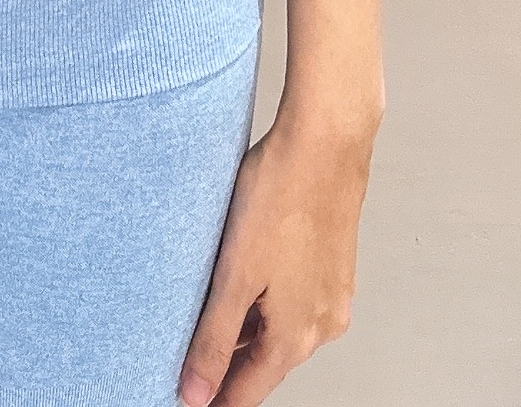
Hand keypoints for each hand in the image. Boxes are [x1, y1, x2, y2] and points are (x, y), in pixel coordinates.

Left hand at [178, 108, 378, 404]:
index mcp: (296, 336)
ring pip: (280, 330)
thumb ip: (214, 338)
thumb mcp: (235, 274)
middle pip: (265, 363)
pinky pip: (294, 300)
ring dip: (247, 330)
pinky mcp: (334, 266)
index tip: (188, 395)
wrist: (327, 139)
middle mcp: (322, 324)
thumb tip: (196, 392)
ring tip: (208, 314)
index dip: (213, 398)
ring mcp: (332, 294)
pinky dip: (266, 302)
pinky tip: (244, 278)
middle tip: (187, 357)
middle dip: (228, 364)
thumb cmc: (282, 194)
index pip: (248, 393)